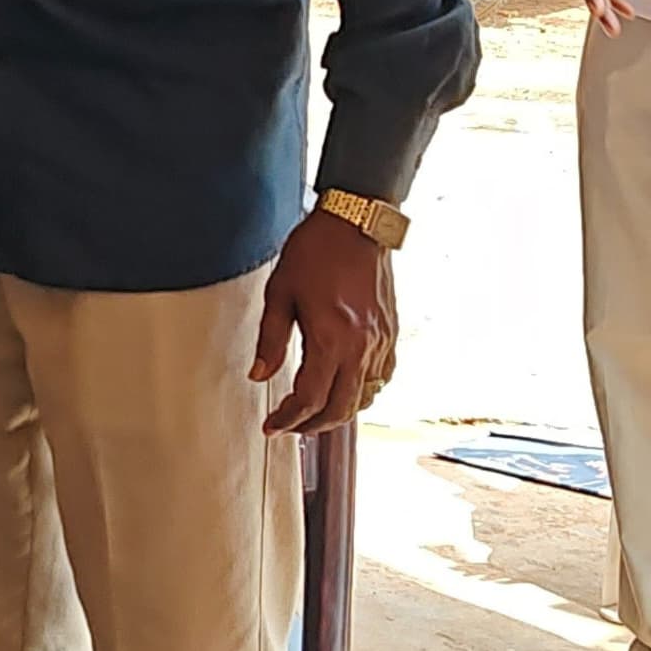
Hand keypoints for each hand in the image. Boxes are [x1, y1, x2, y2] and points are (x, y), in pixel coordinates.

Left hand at [252, 211, 397, 434]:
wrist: (355, 225)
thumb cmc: (316, 252)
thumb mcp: (280, 294)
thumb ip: (270, 340)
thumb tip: (260, 375)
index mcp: (330, 338)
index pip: (310, 399)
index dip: (289, 419)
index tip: (273, 425)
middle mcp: (360, 347)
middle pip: (340, 409)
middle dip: (312, 425)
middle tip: (290, 425)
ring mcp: (380, 342)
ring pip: (365, 398)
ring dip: (338, 412)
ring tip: (314, 412)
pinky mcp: (390, 334)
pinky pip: (381, 378)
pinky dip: (363, 392)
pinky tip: (345, 387)